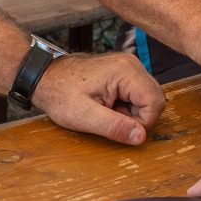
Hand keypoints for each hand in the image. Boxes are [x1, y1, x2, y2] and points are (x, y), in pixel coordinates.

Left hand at [30, 48, 164, 145]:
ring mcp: (128, 66)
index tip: (119, 127)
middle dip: (137, 117)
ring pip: (148, 97)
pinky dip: (127, 105)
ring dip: (132, 112)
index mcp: (125, 71)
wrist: (45, 77)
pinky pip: (138, 93)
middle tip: (110, 118)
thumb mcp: (84, 116)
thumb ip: (114, 127)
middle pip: (155, 99)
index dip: (142, 123)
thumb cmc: (60, 94)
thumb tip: (141, 137)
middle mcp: (131, 64)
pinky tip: (108, 105)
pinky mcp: (124, 71)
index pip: (155, 103)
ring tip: (107, 111)